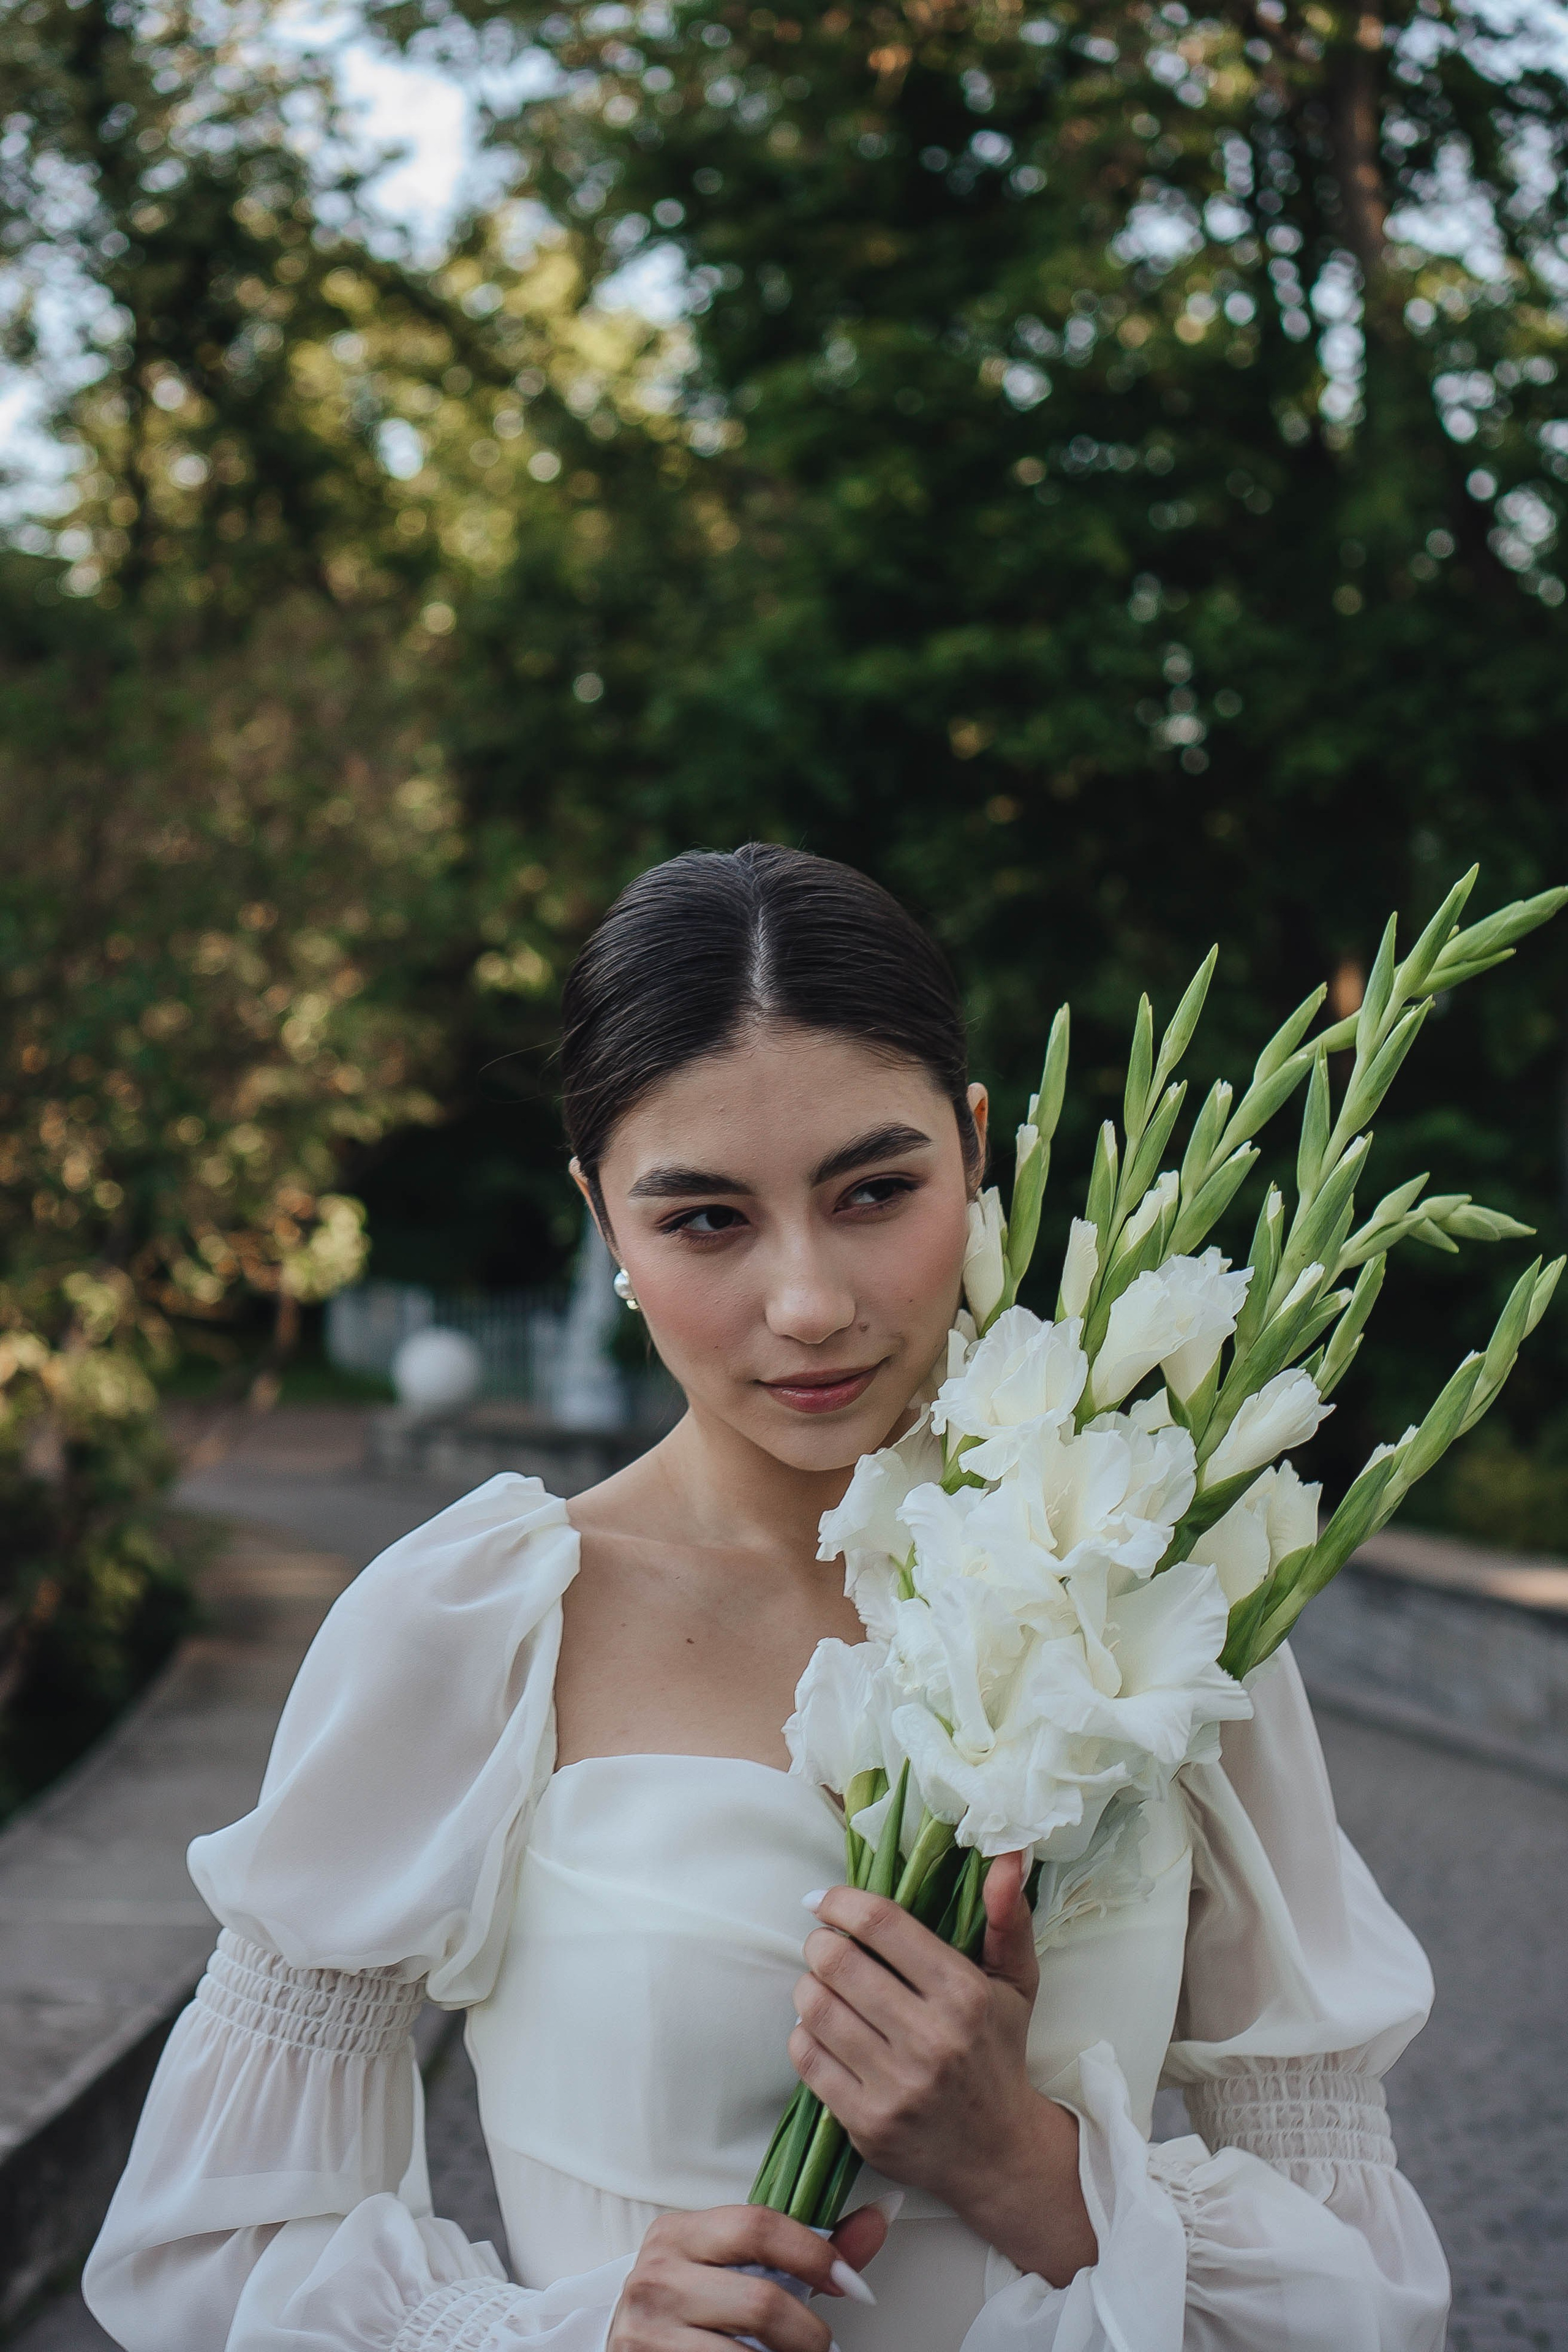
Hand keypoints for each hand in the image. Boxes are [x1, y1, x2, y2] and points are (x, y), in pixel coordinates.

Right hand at [608, 2202, 887, 2351]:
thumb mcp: (742, 2268)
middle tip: (820, 2345)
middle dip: (809, 2334)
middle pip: (761, 2301)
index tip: (851, 2285)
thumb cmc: (697, 2308)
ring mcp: (646, 2331)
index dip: (815, 2255)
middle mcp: (656, 2276)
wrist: (635, 2349)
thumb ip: (809, 2248)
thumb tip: (882, 2216)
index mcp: (678, 2233)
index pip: (757, 2227)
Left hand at [789, 1852, 1096, 2287]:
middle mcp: (931, 2039)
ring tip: (820, 1983)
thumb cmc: (999, 2053)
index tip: (824, 1899)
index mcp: (965, 1994)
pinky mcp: (867, 2124)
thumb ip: (1007, 1917)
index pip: (881, 1925)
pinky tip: (821, 2029)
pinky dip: (803, 2034)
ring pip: (815, 2008)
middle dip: (819, 1942)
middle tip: (823, 1943)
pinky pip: (807, 2059)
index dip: (841, 1902)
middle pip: (838, 1962)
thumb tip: (1007, 1855)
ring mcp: (897, 2086)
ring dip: (807, 1986)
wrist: (997, 2155)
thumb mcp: (1016, 1983)